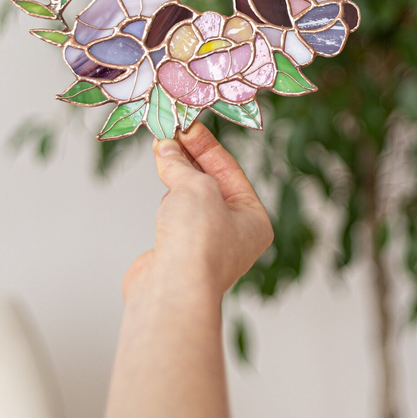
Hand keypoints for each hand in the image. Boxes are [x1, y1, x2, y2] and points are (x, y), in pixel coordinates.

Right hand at [123, 124, 273, 304]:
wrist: (171, 289)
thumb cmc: (198, 242)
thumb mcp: (196, 187)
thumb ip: (181, 165)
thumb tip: (167, 148)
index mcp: (254, 220)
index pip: (231, 171)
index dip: (207, 146)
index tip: (188, 128)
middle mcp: (234, 234)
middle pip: (212, 185)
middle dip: (190, 159)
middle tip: (171, 135)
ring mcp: (206, 246)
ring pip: (193, 201)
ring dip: (179, 176)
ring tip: (163, 151)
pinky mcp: (180, 254)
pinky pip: (177, 218)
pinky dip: (169, 200)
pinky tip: (163, 189)